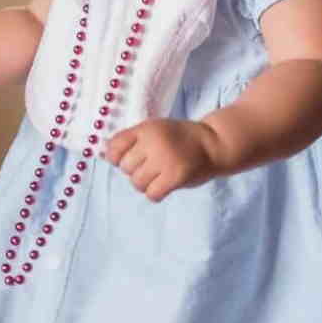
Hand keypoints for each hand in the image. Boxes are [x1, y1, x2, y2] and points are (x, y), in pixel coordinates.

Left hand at [103, 118, 222, 201]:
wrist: (215, 144)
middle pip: (125, 168)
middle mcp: (153, 143)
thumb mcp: (157, 130)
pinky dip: (155, 194)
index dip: (115, 157)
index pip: (114, 146)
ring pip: (137, 183)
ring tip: (159, 177)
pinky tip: (164, 187)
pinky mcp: (176, 177)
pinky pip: (152, 194)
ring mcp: (165, 160)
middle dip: (135, 171)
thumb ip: (134, 140)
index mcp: (146, 129)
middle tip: (151, 167)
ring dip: (145, 184)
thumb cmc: (181, 139)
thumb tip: (107, 157)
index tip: (125, 160)